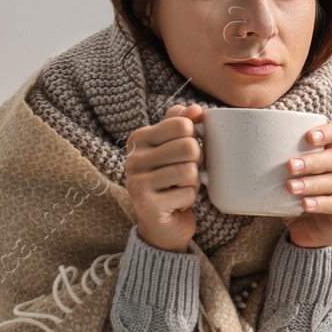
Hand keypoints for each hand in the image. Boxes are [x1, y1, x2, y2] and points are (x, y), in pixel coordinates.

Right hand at [123, 103, 204, 252]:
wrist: (161, 223)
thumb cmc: (171, 181)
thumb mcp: (175, 148)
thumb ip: (182, 124)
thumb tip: (195, 108)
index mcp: (139, 138)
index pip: (182, 124)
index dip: (195, 138)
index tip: (187, 153)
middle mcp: (133, 158)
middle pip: (188, 146)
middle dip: (197, 162)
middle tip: (188, 173)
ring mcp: (137, 182)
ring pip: (189, 170)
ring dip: (193, 182)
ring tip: (181, 187)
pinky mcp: (147, 204)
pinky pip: (187, 193)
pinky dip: (189, 199)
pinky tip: (177, 202)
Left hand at [284, 118, 331, 248]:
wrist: (310, 232)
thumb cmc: (297, 199)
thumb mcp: (289, 179)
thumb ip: (278, 167)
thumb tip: (244, 156)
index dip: (330, 131)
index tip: (309, 136)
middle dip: (311, 161)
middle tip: (290, 166)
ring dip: (311, 183)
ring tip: (291, 187)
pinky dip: (320, 203)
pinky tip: (305, 204)